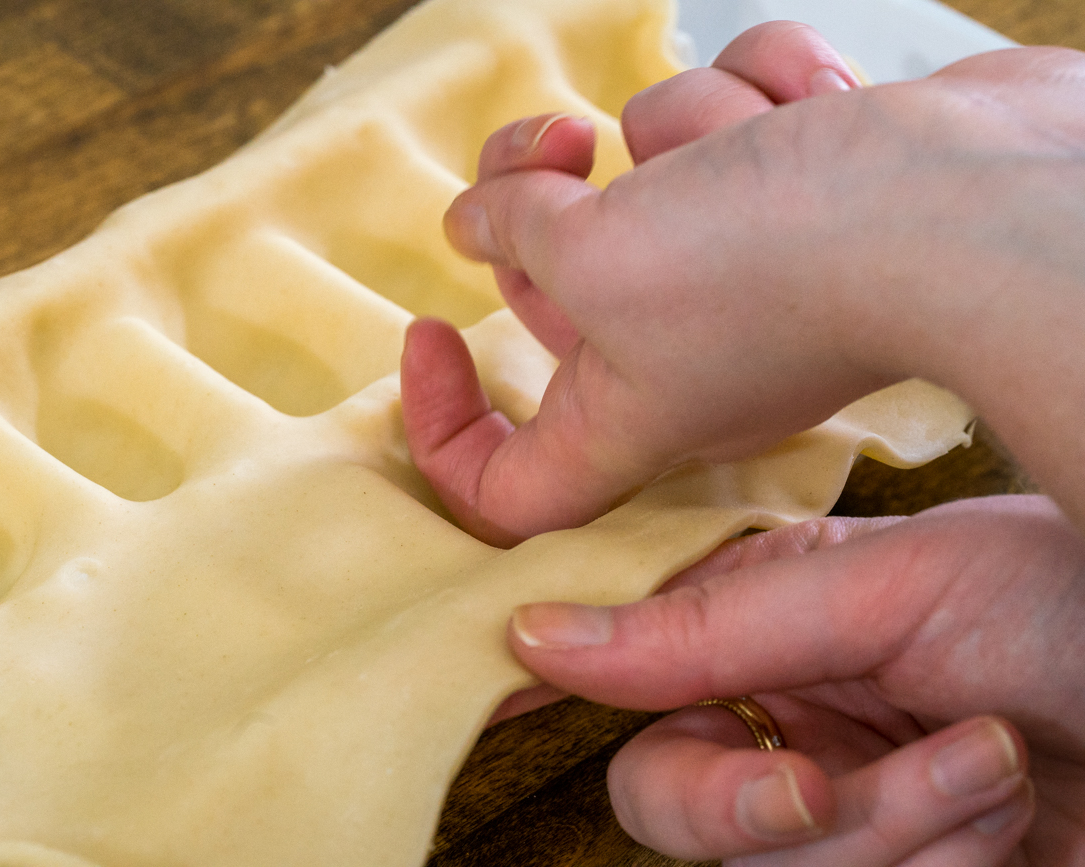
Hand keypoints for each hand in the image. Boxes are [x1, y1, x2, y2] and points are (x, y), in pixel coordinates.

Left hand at [401, 24, 1084, 545]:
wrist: (981, 195)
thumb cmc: (790, 263)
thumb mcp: (599, 257)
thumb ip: (516, 232)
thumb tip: (476, 217)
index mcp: (623, 416)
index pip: (503, 484)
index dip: (442, 427)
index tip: (428, 332)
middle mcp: (681, 355)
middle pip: (549, 286)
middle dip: (535, 197)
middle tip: (556, 149)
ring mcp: (744, 270)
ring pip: (644, 171)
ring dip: (683, 131)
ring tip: (746, 148)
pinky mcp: (800, 191)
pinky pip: (732, 119)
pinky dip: (765, 98)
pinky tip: (815, 111)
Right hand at [509, 495, 1084, 865]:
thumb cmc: (1061, 598)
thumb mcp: (883, 586)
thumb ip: (709, 623)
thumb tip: (535, 634)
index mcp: (763, 628)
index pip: (625, 673)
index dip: (572, 685)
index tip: (524, 690)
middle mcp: (787, 720)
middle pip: (668, 803)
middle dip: (743, 805)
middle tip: (820, 784)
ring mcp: (846, 811)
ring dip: (886, 824)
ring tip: (987, 753)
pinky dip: (935, 859)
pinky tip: (1004, 810)